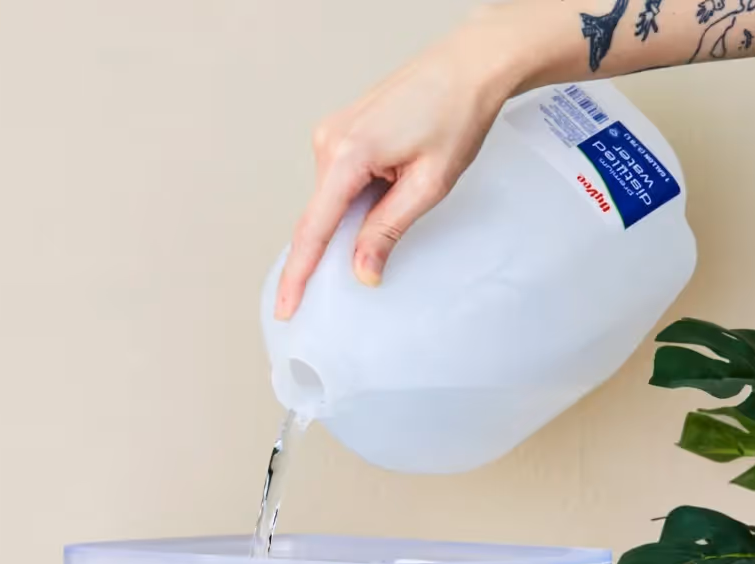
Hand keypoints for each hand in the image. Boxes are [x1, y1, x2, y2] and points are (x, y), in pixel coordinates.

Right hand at [273, 11, 533, 319]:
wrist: (468, 67)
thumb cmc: (455, 113)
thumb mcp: (428, 184)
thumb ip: (388, 229)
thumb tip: (362, 270)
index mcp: (347, 154)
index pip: (313, 229)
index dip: (298, 274)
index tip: (287, 306)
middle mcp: (329, 140)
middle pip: (322, 215)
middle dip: (340, 241)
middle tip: (378, 251)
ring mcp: (331, 132)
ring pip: (333, 198)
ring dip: (359, 212)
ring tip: (407, 185)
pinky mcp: (342, 130)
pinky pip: (340, 179)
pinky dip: (358, 195)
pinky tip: (394, 180)